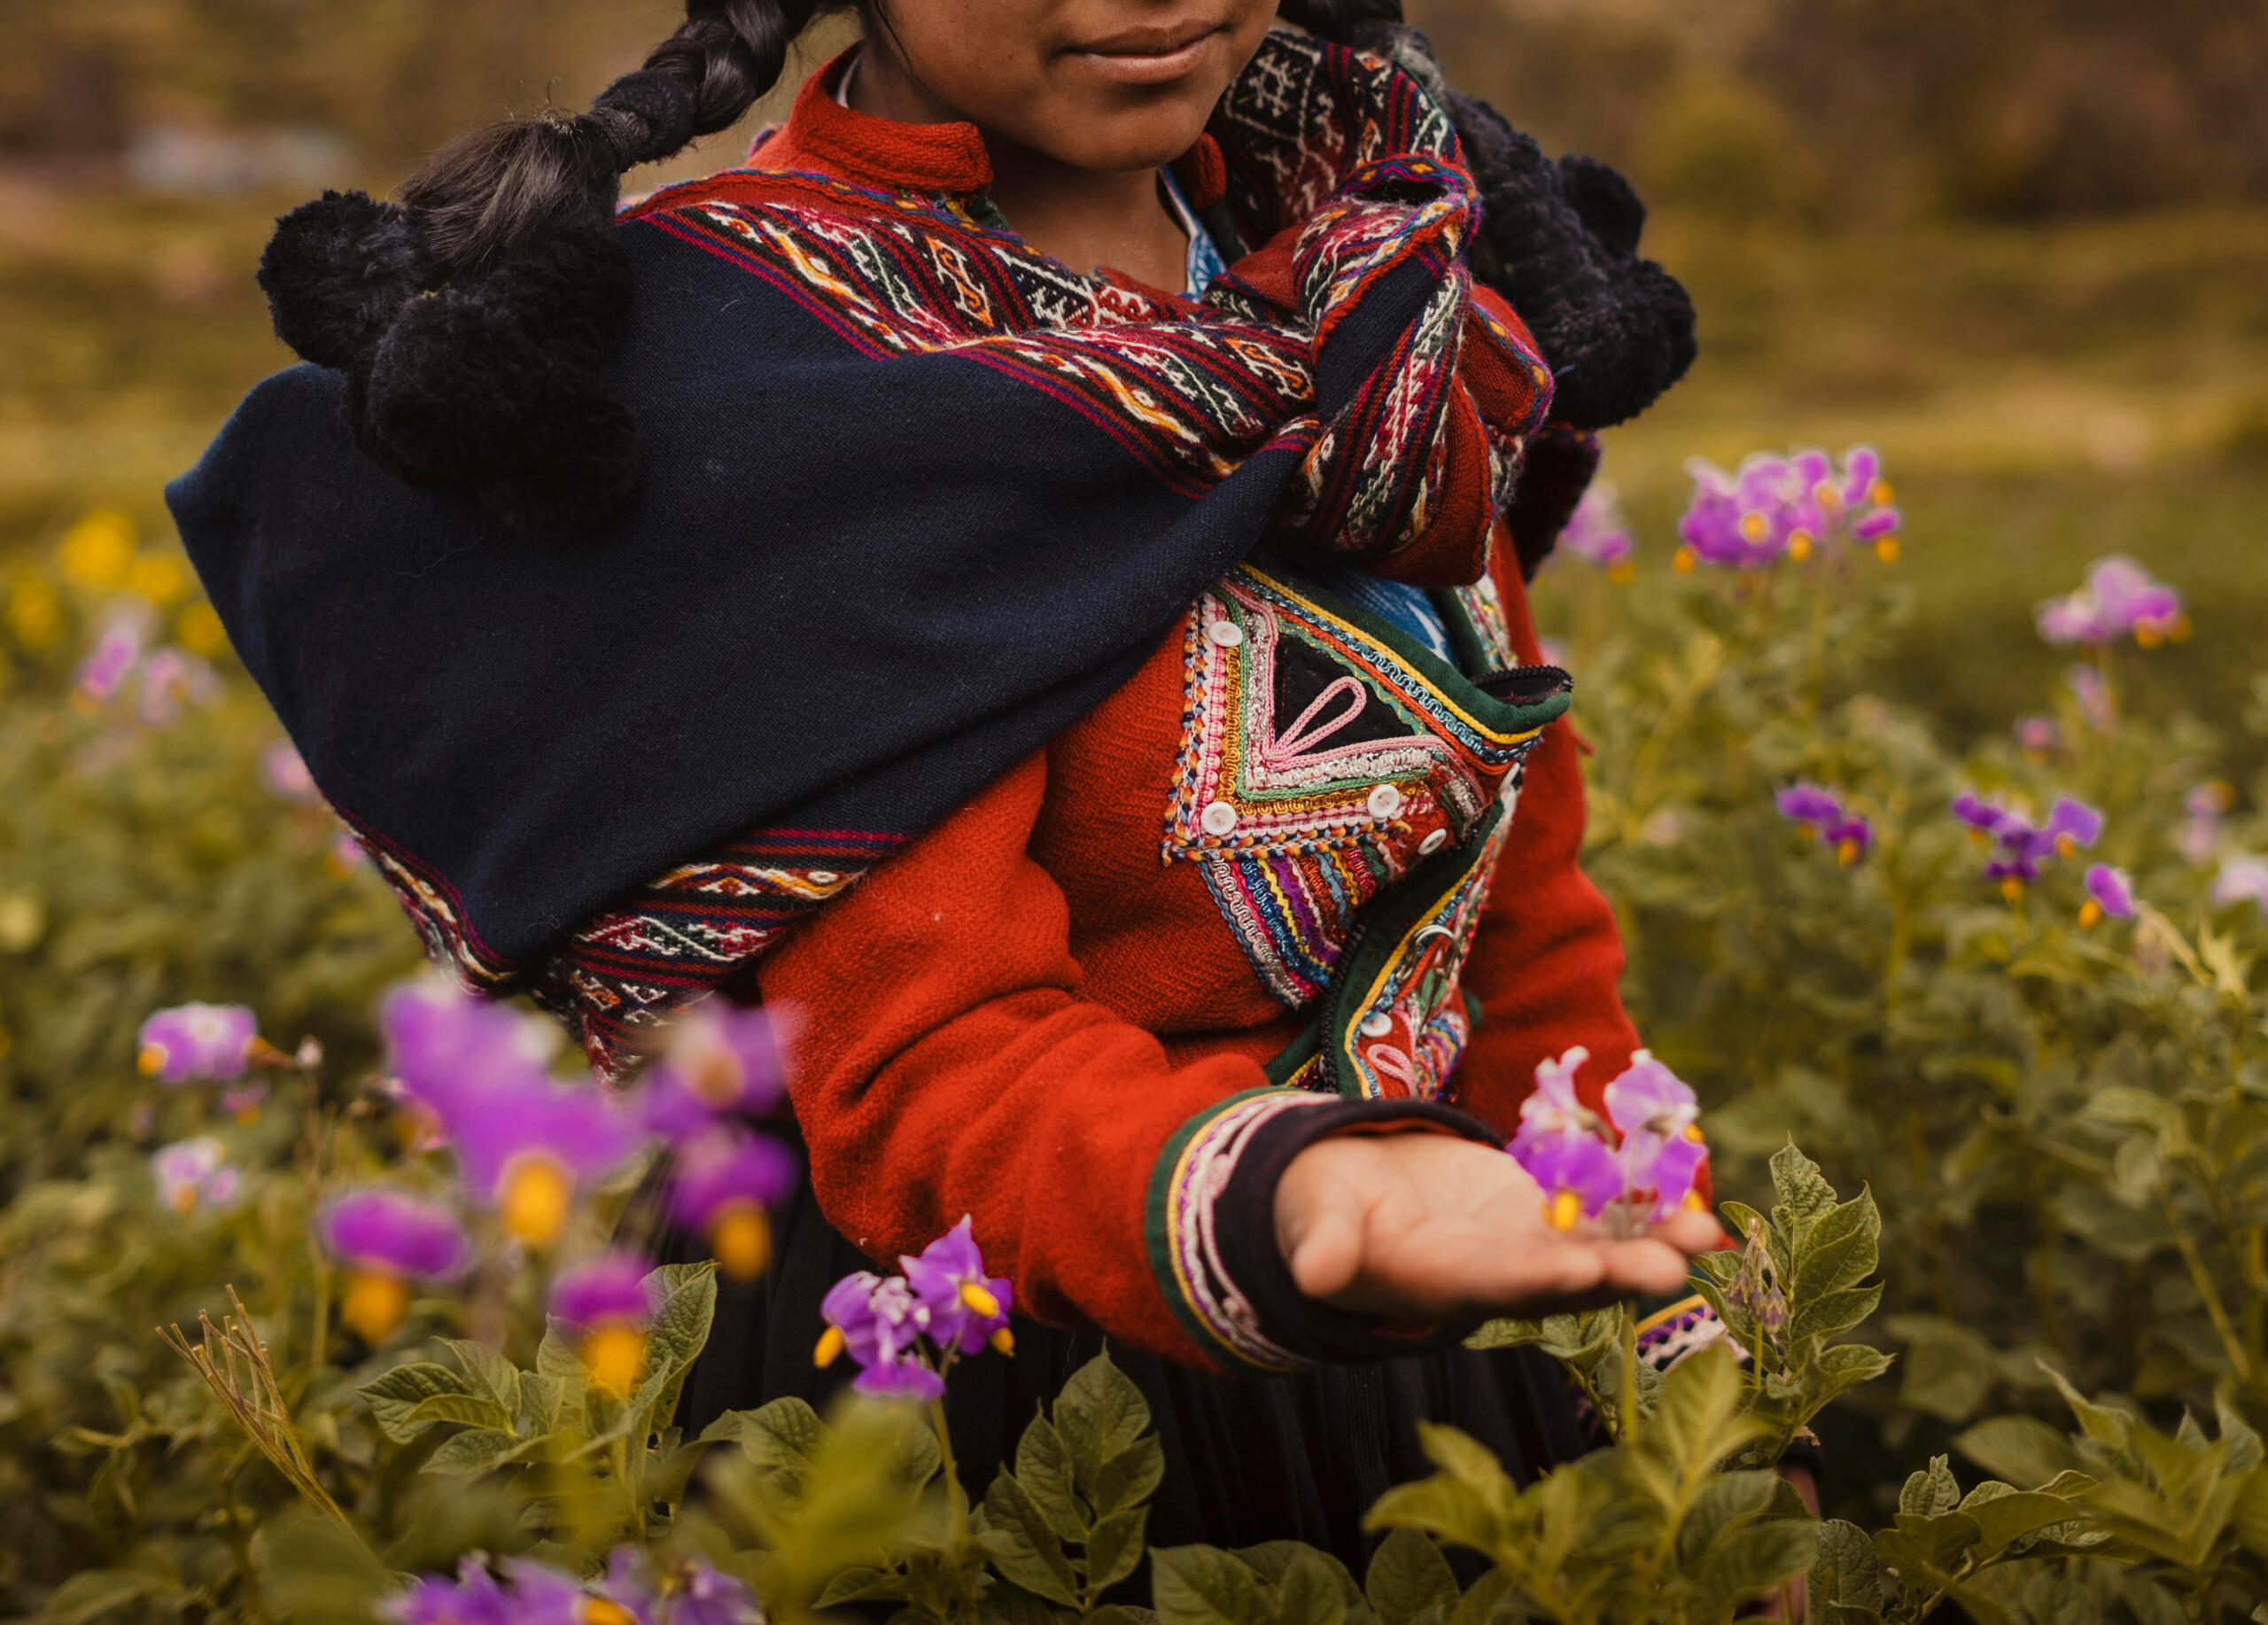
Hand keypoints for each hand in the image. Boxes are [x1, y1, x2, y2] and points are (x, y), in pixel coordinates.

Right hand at [1274, 1131, 1722, 1320]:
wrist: (1350, 1191)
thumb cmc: (1323, 1204)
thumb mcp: (1316, 1219)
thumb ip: (1324, 1245)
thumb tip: (1314, 1272)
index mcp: (1438, 1279)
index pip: (1493, 1284)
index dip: (1537, 1277)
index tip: (1583, 1268)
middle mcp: (1493, 1273)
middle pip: (1562, 1279)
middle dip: (1616, 1272)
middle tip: (1671, 1267)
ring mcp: (1524, 1244)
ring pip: (1596, 1250)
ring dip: (1650, 1245)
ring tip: (1705, 1234)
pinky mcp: (1540, 1211)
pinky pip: (1600, 1212)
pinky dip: (1645, 1209)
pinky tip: (1695, 1201)